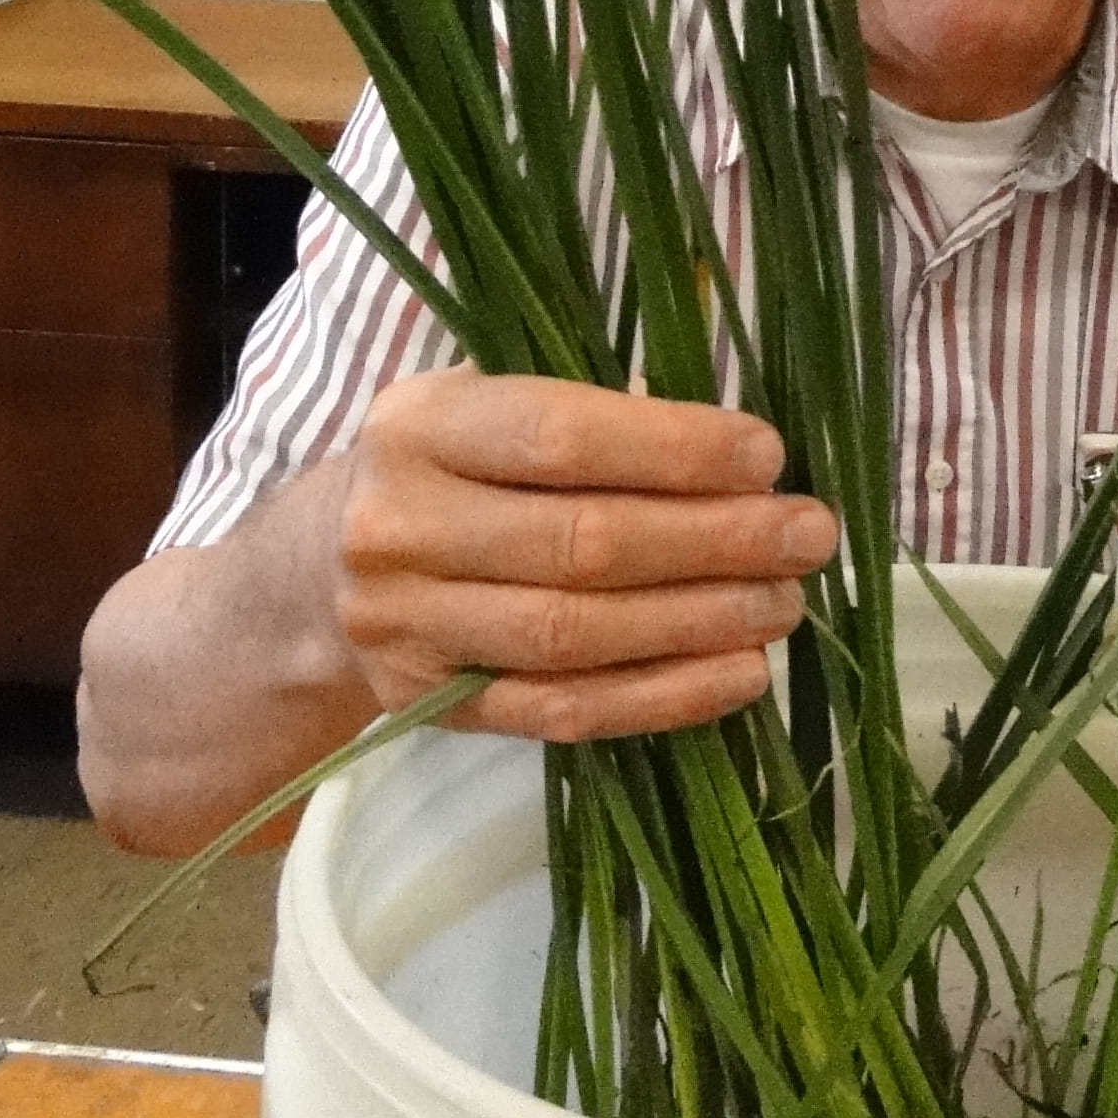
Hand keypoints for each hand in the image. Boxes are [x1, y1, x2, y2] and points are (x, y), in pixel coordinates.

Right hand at [334, 370, 840, 741]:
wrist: (310, 580)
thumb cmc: (439, 469)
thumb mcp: (481, 406)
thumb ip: (588, 415)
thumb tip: (737, 453)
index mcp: (421, 425)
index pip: (560, 436)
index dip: (673, 448)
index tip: (767, 455)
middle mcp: (400, 525)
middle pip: (581, 543)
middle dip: (715, 540)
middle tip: (807, 535)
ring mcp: (410, 627)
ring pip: (576, 635)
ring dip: (701, 621)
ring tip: (787, 602)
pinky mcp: (435, 707)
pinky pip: (564, 711)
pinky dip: (664, 697)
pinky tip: (741, 674)